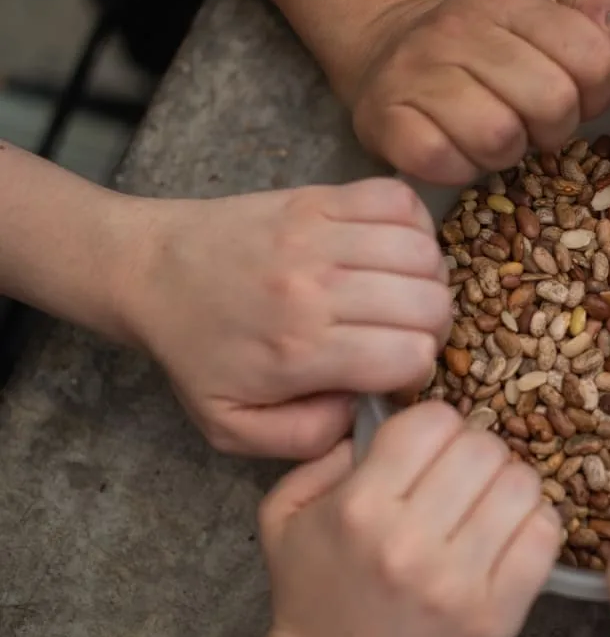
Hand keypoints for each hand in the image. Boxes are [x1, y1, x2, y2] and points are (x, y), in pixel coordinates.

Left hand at [123, 177, 451, 458]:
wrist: (149, 272)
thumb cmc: (196, 353)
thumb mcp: (234, 426)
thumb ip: (307, 439)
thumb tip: (363, 409)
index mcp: (299, 350)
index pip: (412, 355)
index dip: (416, 370)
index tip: (394, 370)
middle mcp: (315, 288)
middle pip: (432, 303)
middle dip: (432, 326)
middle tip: (403, 332)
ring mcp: (318, 235)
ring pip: (425, 252)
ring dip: (427, 277)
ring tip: (400, 292)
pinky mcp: (317, 197)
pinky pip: (400, 200)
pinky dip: (413, 226)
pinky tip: (391, 250)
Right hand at [240, 402, 560, 636]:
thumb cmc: (314, 593)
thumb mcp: (286, 516)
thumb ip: (322, 457)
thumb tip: (375, 418)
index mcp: (360, 509)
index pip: (433, 421)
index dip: (436, 424)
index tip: (432, 445)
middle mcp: (410, 543)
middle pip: (482, 447)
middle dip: (475, 451)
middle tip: (463, 473)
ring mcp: (458, 582)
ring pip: (522, 483)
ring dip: (508, 484)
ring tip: (487, 502)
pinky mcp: (497, 614)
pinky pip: (545, 535)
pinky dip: (534, 523)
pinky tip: (509, 532)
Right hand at [348, 0, 609, 185]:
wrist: (382, 51)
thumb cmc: (478, 50)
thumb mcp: (536, 19)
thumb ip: (591, 20)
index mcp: (510, 2)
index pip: (592, 57)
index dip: (595, 94)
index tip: (573, 101)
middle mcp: (460, 29)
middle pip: (552, 101)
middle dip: (552, 130)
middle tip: (531, 128)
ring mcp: (418, 72)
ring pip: (498, 136)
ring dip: (504, 154)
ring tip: (493, 141)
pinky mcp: (385, 117)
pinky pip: (442, 160)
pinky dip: (458, 169)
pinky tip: (457, 155)